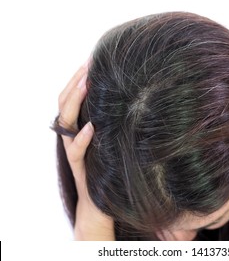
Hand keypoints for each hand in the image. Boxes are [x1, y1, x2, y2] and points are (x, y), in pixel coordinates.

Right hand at [57, 60, 114, 239]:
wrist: (100, 203)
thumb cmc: (108, 168)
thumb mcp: (111, 139)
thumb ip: (112, 121)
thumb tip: (131, 97)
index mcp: (78, 126)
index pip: (71, 97)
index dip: (77, 78)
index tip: (92, 59)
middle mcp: (72, 135)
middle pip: (64, 104)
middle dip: (75, 81)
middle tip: (88, 63)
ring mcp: (73, 151)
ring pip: (65, 122)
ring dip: (75, 101)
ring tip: (86, 83)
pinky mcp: (80, 166)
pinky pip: (76, 150)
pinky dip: (82, 137)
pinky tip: (92, 126)